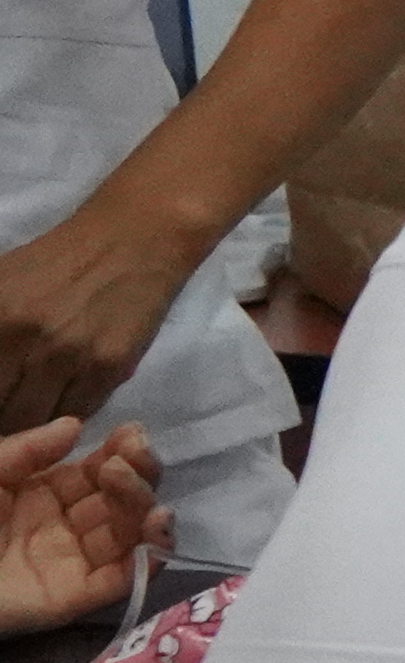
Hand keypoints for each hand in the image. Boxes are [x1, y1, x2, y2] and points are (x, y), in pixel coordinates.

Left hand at [0, 195, 210, 433]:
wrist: (134, 238)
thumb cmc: (57, 261)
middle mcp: (22, 338)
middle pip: (0, 413)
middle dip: (2, 423)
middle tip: (11, 410)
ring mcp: (68, 356)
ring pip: (34, 422)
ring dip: (31, 424)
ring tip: (34, 408)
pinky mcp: (108, 367)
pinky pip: (75, 413)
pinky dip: (66, 415)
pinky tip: (64, 399)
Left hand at [0, 418, 160, 632]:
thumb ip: (26, 450)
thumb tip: (76, 426)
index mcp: (42, 495)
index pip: (98, 470)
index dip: (121, 451)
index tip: (130, 434)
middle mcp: (66, 526)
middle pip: (123, 498)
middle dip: (137, 473)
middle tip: (125, 459)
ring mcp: (75, 562)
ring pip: (132, 532)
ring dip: (145, 505)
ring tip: (128, 484)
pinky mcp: (77, 597)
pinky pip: (126, 577)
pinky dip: (153, 552)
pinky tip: (156, 525)